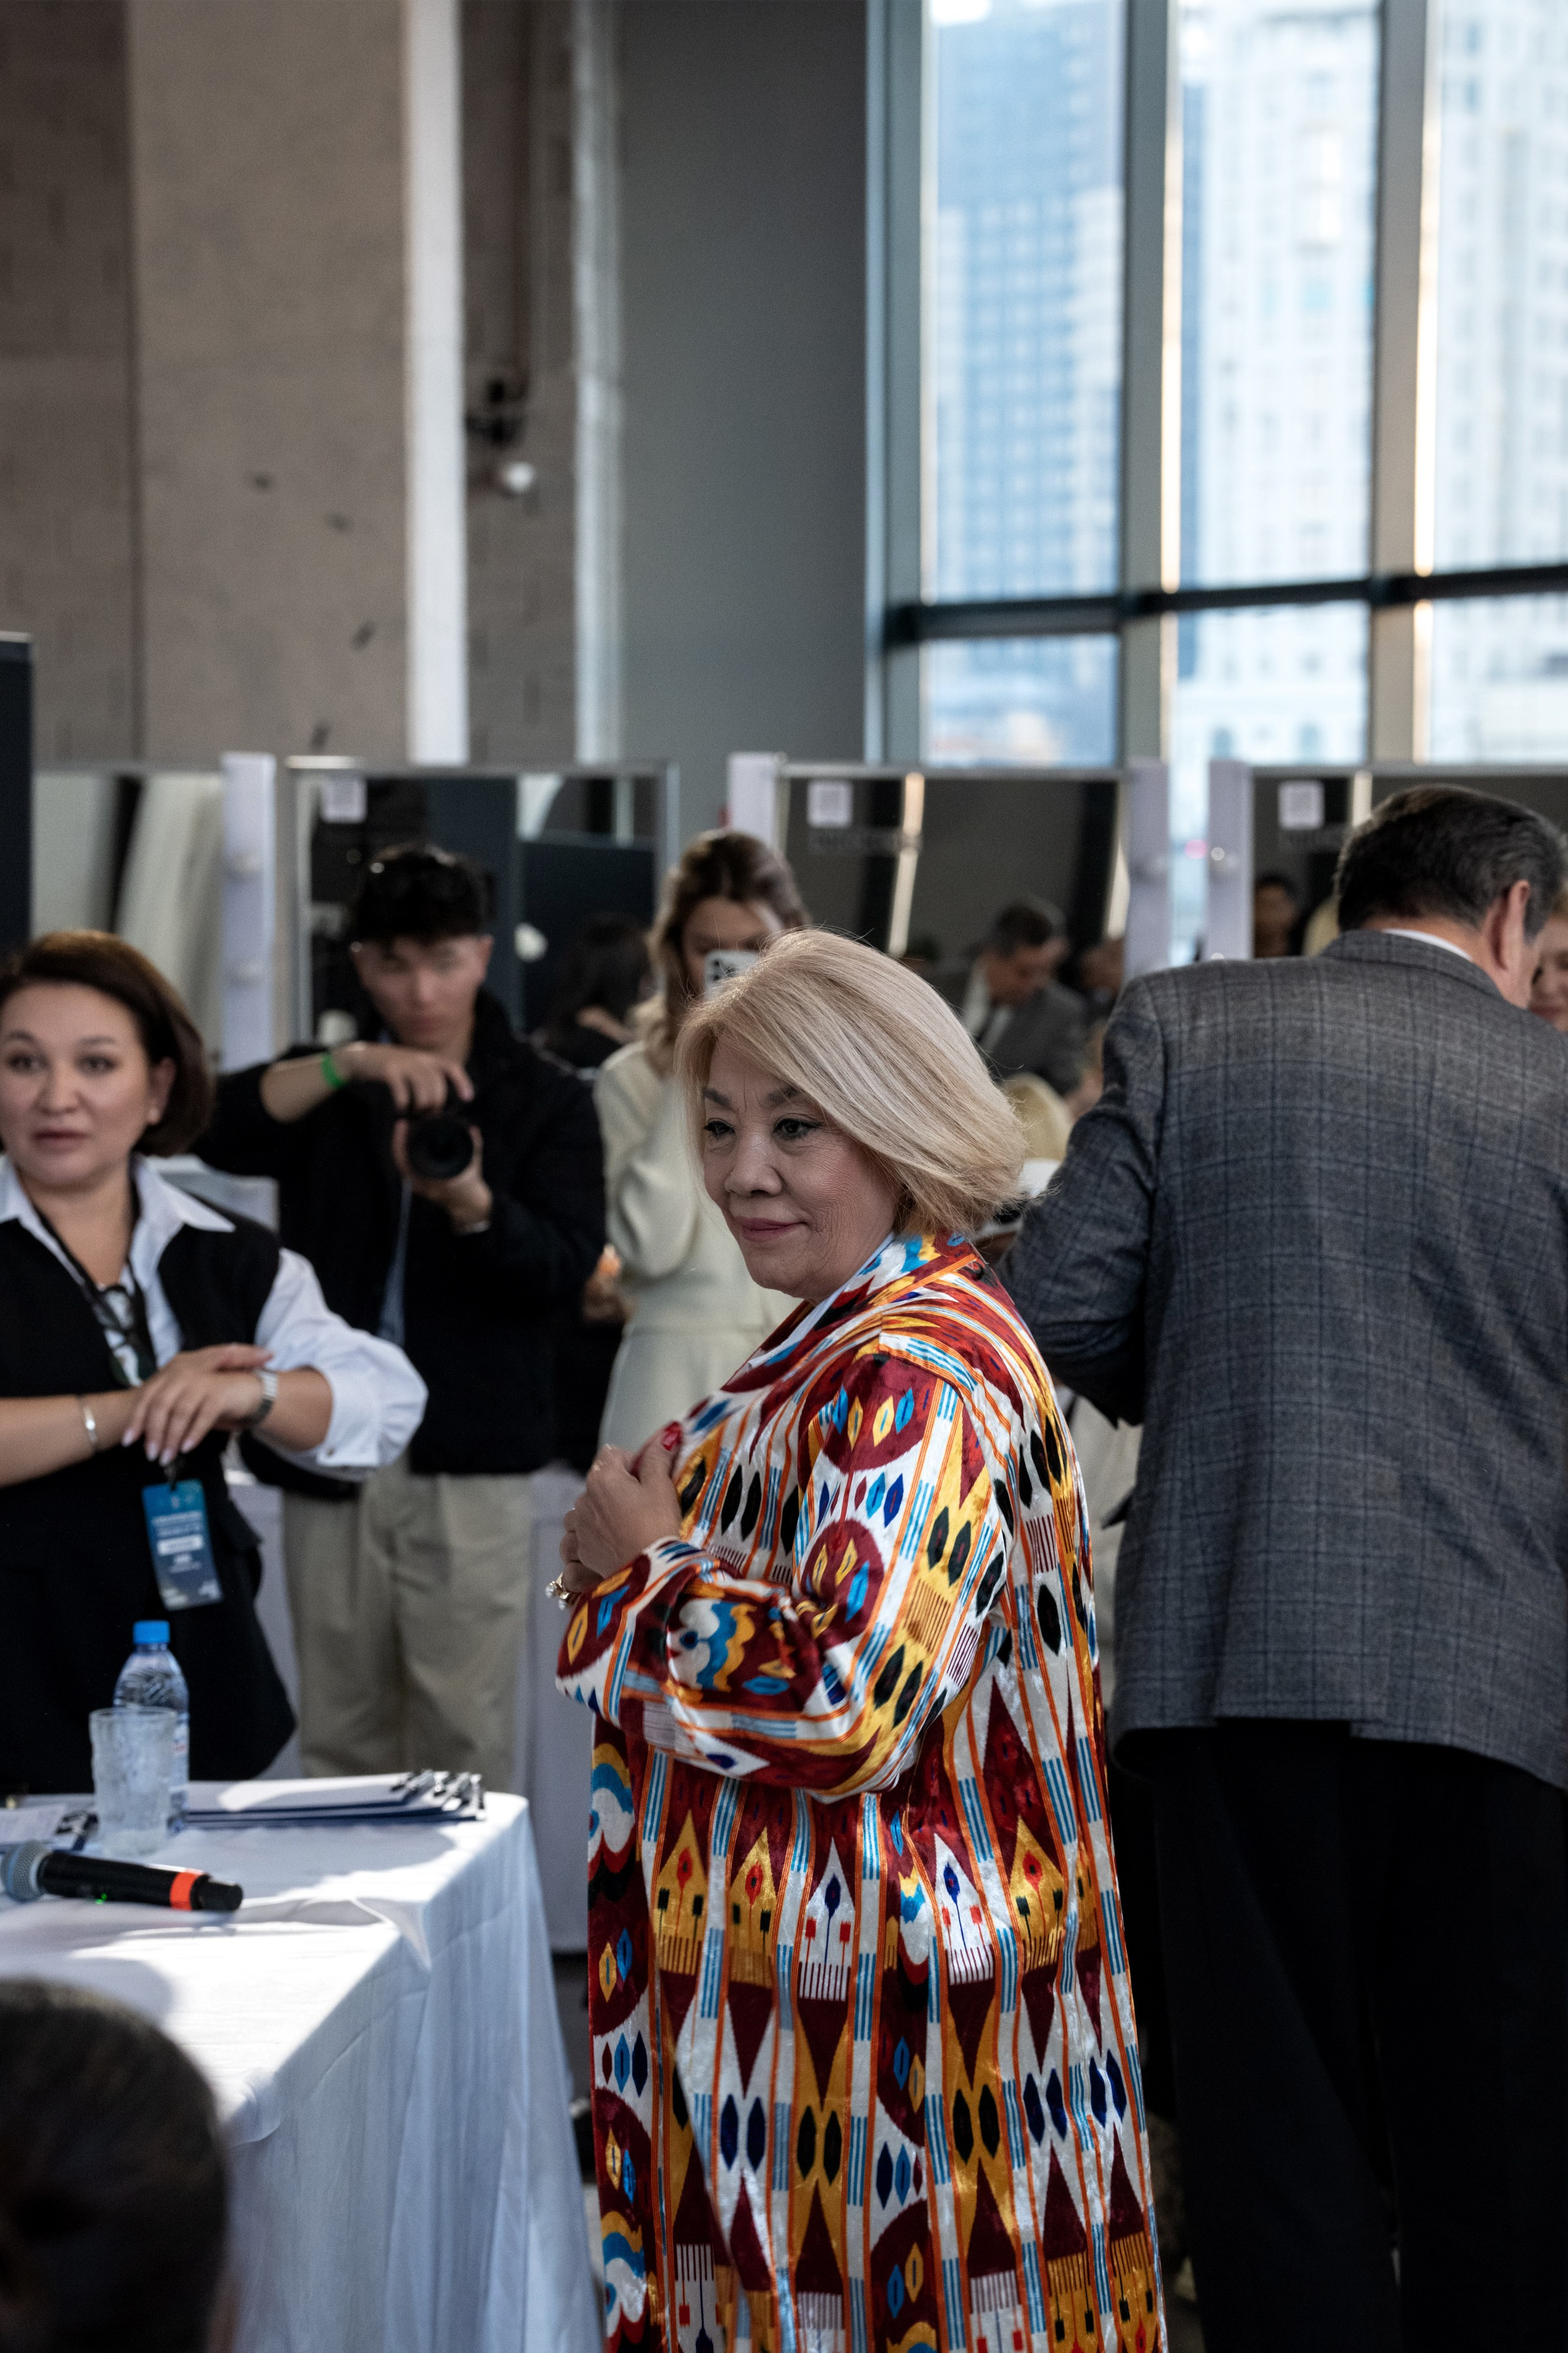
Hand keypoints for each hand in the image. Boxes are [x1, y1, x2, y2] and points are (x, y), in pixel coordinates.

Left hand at [123, 1344, 272, 1466]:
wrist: (249, 1391)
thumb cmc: (215, 1400)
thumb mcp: (187, 1404)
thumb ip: (168, 1413)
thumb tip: (149, 1437)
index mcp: (172, 1375)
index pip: (147, 1397)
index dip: (136, 1419)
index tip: (128, 1441)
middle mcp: (185, 1374)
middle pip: (160, 1404)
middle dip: (153, 1432)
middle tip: (151, 1454)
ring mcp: (203, 1381)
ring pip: (180, 1411)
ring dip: (172, 1437)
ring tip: (168, 1457)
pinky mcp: (220, 1392)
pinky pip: (202, 1415)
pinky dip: (193, 1433)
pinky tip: (187, 1448)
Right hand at [337, 1039, 472, 1114]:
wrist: (361, 1057)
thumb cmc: (389, 1067)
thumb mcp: (411, 1066)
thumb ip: (426, 1077)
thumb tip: (438, 1101)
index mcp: (426, 1058)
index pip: (451, 1067)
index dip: (462, 1082)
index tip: (468, 1098)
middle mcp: (418, 1058)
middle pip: (437, 1085)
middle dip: (435, 1103)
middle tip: (427, 1114)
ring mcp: (403, 1063)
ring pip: (423, 1089)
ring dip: (421, 1106)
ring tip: (415, 1113)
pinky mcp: (388, 1070)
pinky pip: (402, 1091)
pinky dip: (404, 1103)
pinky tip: (401, 1108)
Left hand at [390, 1119, 493, 1230]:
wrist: (467, 1205)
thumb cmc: (470, 1187)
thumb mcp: (474, 1166)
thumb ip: (474, 1146)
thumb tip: (473, 1129)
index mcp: (431, 1183)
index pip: (405, 1161)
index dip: (400, 1142)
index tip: (402, 1125)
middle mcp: (421, 1185)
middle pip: (400, 1160)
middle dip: (399, 1141)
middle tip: (402, 1124)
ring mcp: (418, 1185)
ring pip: (402, 1163)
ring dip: (401, 1146)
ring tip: (403, 1130)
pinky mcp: (419, 1182)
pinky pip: (407, 1166)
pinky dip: (405, 1153)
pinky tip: (407, 1141)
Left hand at [559, 1430, 681, 1589]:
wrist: (649, 1574)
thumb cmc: (657, 1527)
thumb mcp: (662, 1488)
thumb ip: (658, 1458)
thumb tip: (665, 1435)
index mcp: (601, 1478)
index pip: (613, 1455)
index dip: (633, 1463)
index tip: (648, 1479)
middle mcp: (583, 1499)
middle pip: (599, 1482)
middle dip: (618, 1489)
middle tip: (643, 1506)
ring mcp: (578, 1526)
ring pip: (585, 1509)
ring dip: (599, 1513)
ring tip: (624, 1526)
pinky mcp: (581, 1550)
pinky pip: (579, 1537)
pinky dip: (590, 1537)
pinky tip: (610, 1543)